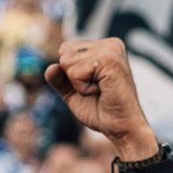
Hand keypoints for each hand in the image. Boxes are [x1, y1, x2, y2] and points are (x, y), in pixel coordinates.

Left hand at [43, 37, 157, 158]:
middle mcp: (110, 44)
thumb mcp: (74, 93)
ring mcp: (111, 50)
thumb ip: (60, 79)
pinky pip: (74, 73)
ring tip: (101, 91)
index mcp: (105, 46)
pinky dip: (82, 88)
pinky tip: (102, 91)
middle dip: (73, 78)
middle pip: (64, 53)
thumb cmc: (102, 112)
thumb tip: (50, 67)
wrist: (122, 129)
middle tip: (98, 90)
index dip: (72, 75)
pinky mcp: (109, 60)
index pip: (65, 49)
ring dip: (79, 84)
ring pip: (67, 62)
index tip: (95, 86)